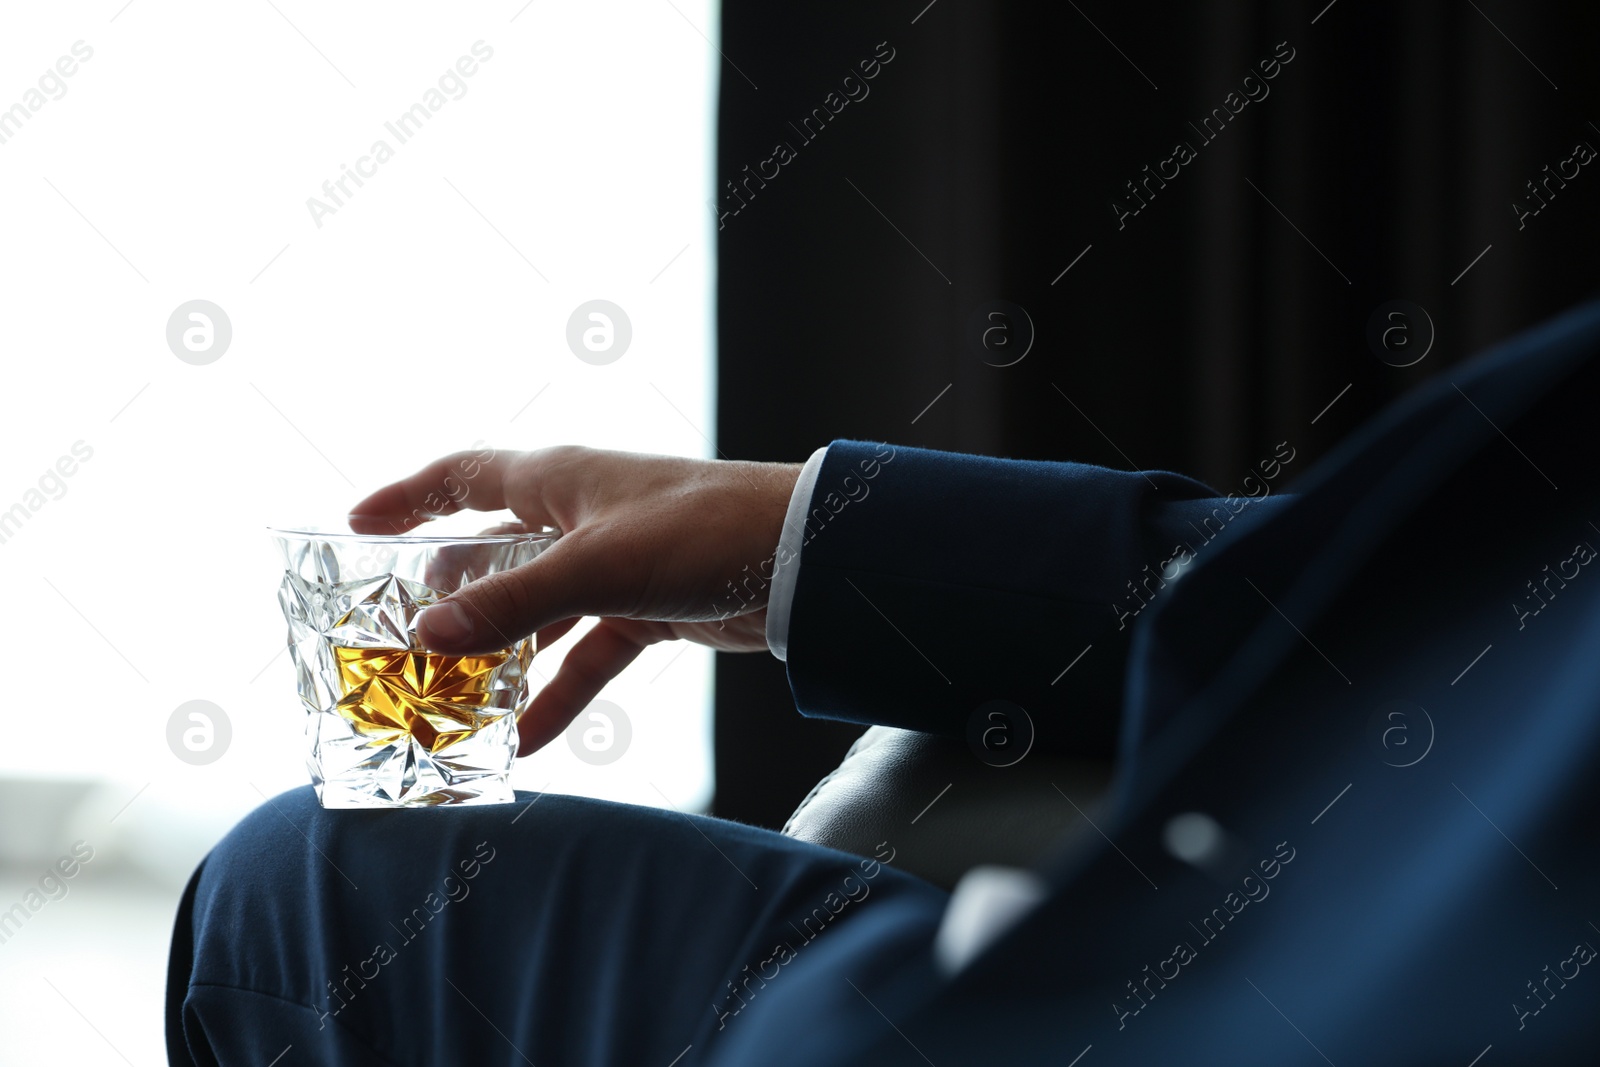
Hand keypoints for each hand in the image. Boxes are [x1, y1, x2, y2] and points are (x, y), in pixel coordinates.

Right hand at [348, 446, 801, 754]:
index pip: (462, 477)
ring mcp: (612, 565)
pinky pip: (586, 655)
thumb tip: (427, 634)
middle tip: (397, 643)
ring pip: (537, 612)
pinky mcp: (646, 609)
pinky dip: (559, 693)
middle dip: (447, 597)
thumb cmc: (703, 532)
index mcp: (557, 480)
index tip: (354, 527)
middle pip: (492, 553)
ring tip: (449, 704)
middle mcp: (578, 517)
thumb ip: (513, 601)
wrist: (804, 558)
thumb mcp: (597, 566)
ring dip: (500, 656)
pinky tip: (526, 738)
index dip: (407, 499)